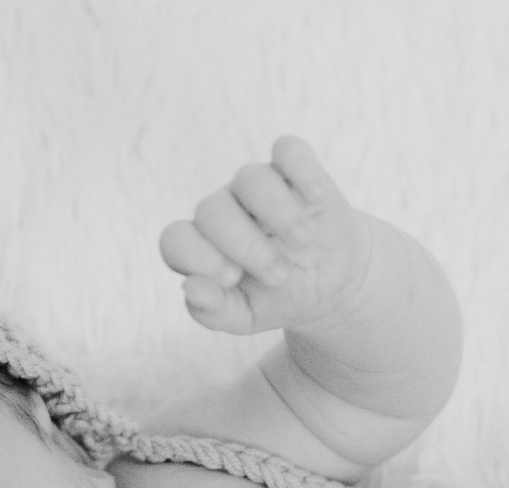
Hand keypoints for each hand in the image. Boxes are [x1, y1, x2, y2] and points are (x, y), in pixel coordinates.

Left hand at [159, 135, 372, 336]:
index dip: (197, 257)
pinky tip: (315, 199)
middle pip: (213, 210)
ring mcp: (257, 186)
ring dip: (277, 211)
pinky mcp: (294, 169)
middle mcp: (223, 208)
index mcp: (202, 244)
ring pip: (250, 177)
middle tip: (279, 276)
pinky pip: (289, 150)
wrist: (331, 284)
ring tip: (302, 241)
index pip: (176, 239)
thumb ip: (213, 311)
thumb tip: (190, 288)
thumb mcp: (246, 317)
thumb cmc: (280, 298)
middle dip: (246, 246)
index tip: (232, 279)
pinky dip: (302, 171)